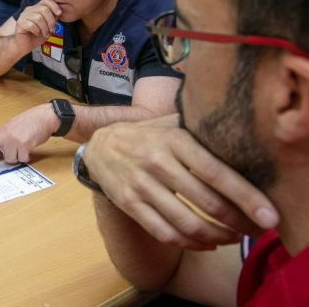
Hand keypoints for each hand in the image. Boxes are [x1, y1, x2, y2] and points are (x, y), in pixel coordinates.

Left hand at [0, 103, 55, 171]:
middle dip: (2, 156)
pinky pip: (22, 159)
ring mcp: (14, 140)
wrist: (44, 116)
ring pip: (11, 159)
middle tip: (7, 150)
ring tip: (24, 145)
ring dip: (18, 155)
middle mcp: (5, 136)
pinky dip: (26, 156)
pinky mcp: (24, 145)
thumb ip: (2, 140)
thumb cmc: (28, 122)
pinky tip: (30, 146)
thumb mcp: (10, 128)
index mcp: (0, 131)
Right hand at [14, 0, 61, 50]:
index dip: (54, 6)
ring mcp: (23, 16)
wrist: (25, 45)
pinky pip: (31, 25)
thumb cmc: (37, 35)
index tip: (59, 14)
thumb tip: (59, 13)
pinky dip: (37, 31)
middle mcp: (29, 10)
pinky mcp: (20, 24)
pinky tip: (37, 34)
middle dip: (51, 21)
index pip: (46, 0)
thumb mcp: (48, 26)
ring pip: (38, 18)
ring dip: (44, 28)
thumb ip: (52, 18)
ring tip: (45, 34)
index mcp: (36, 8)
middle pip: (44, 9)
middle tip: (52, 30)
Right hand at [85, 114, 278, 249]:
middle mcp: (156, 162)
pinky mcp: (129, 203)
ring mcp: (141, 185)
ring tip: (233, 237)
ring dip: (216, 236)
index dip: (245, 196)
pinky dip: (190, 243)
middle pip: (206, 202)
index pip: (216, 172)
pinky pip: (164, 232)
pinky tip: (205, 243)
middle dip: (237, 222)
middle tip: (255, 229)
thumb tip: (243, 139)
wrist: (100, 145)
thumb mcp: (170, 124)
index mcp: (173, 140)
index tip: (267, 214)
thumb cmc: (147, 135)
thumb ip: (200, 130)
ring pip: (187, 223)